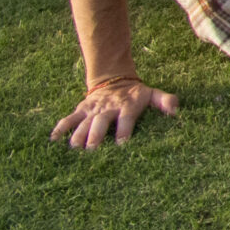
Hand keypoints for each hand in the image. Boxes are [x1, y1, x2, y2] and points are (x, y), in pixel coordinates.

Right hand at [53, 76, 178, 148]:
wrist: (115, 79)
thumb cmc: (136, 94)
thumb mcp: (152, 94)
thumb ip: (165, 101)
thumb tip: (176, 111)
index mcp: (127, 106)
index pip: (126, 120)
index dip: (125, 131)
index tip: (122, 144)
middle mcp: (108, 109)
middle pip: (101, 123)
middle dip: (97, 136)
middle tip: (92, 150)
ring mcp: (93, 110)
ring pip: (83, 123)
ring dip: (78, 136)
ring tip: (74, 149)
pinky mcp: (80, 110)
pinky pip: (68, 119)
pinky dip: (60, 128)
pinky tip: (53, 140)